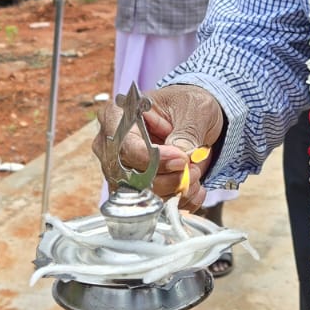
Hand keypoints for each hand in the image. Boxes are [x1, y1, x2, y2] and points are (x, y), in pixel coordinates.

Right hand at [92, 84, 224, 209]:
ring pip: (139, 194)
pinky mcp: (135, 187)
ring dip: (173, 191)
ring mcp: (121, 168)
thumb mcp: (194, 108)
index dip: (153, 158)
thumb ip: (186, 132)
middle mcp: (112, 144)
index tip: (181, 159)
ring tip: (195, 175)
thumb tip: (180, 155)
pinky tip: (195, 189)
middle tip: (193, 169)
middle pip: (129, 176)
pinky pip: (150, 204)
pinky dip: (177, 201)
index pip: (124, 146)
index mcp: (118, 115)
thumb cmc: (188, 105)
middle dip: (167, 178)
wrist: (197, 119)